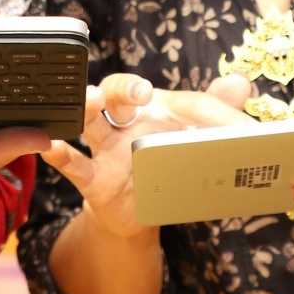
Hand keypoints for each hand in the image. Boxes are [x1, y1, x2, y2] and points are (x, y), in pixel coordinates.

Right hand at [42, 72, 254, 240]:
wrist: (142, 211)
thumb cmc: (164, 163)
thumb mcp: (192, 140)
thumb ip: (215, 111)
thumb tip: (240, 82)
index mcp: (146, 107)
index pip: (153, 91)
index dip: (169, 95)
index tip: (169, 96)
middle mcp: (122, 122)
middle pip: (115, 93)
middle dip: (124, 88)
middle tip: (139, 90)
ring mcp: (105, 149)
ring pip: (90, 122)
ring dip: (87, 109)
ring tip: (91, 100)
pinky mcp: (93, 179)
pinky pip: (73, 164)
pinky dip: (60, 154)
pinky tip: (52, 146)